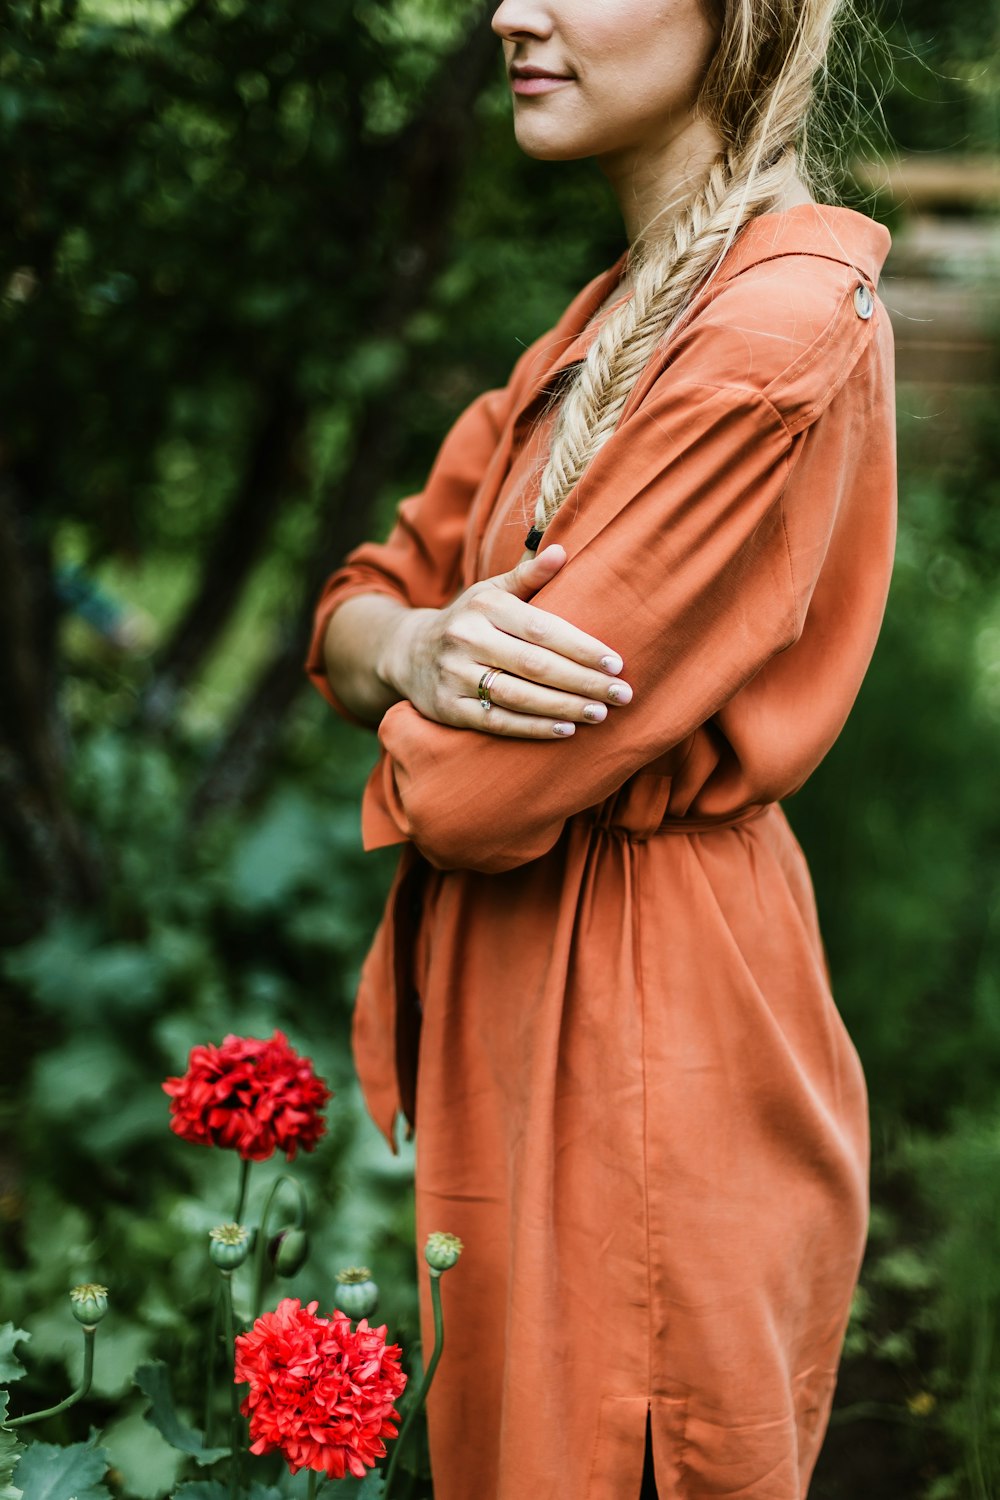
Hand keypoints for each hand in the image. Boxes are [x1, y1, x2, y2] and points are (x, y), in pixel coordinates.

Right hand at [378, 545, 632, 738]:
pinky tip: (566, 729)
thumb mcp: (490, 592)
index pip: (542, 629)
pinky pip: (497, 722)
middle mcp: (467, 640)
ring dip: (564, 707)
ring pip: (518, 696)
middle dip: (583, 681)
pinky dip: (533, 727)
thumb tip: (562, 551)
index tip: (616, 663)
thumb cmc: (467, 620)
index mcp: (484, 607)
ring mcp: (455, 676)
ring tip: (601, 713)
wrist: (406, 653)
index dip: (581, 648)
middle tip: (622, 694)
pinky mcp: (449, 709)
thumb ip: (527, 576)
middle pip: (535, 665)